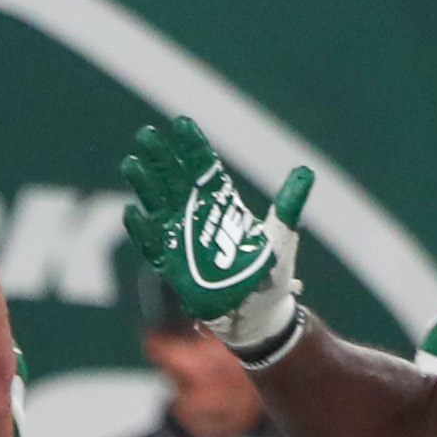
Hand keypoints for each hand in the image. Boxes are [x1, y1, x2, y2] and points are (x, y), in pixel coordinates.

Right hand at [119, 118, 312, 354]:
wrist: (256, 312)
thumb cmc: (269, 274)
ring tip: (132, 163)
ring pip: (157, 205)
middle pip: (173, 179)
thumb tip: (305, 171)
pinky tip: (133, 212)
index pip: (203, 167)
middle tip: (146, 134)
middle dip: (160, 157)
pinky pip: (153, 244)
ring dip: (145, 185)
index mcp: (222, 203)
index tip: (181, 123)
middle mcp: (197, 215)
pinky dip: (143, 230)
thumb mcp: (282, 235)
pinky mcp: (172, 264)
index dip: (191, 146)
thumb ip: (289, 204)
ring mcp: (182, 238)